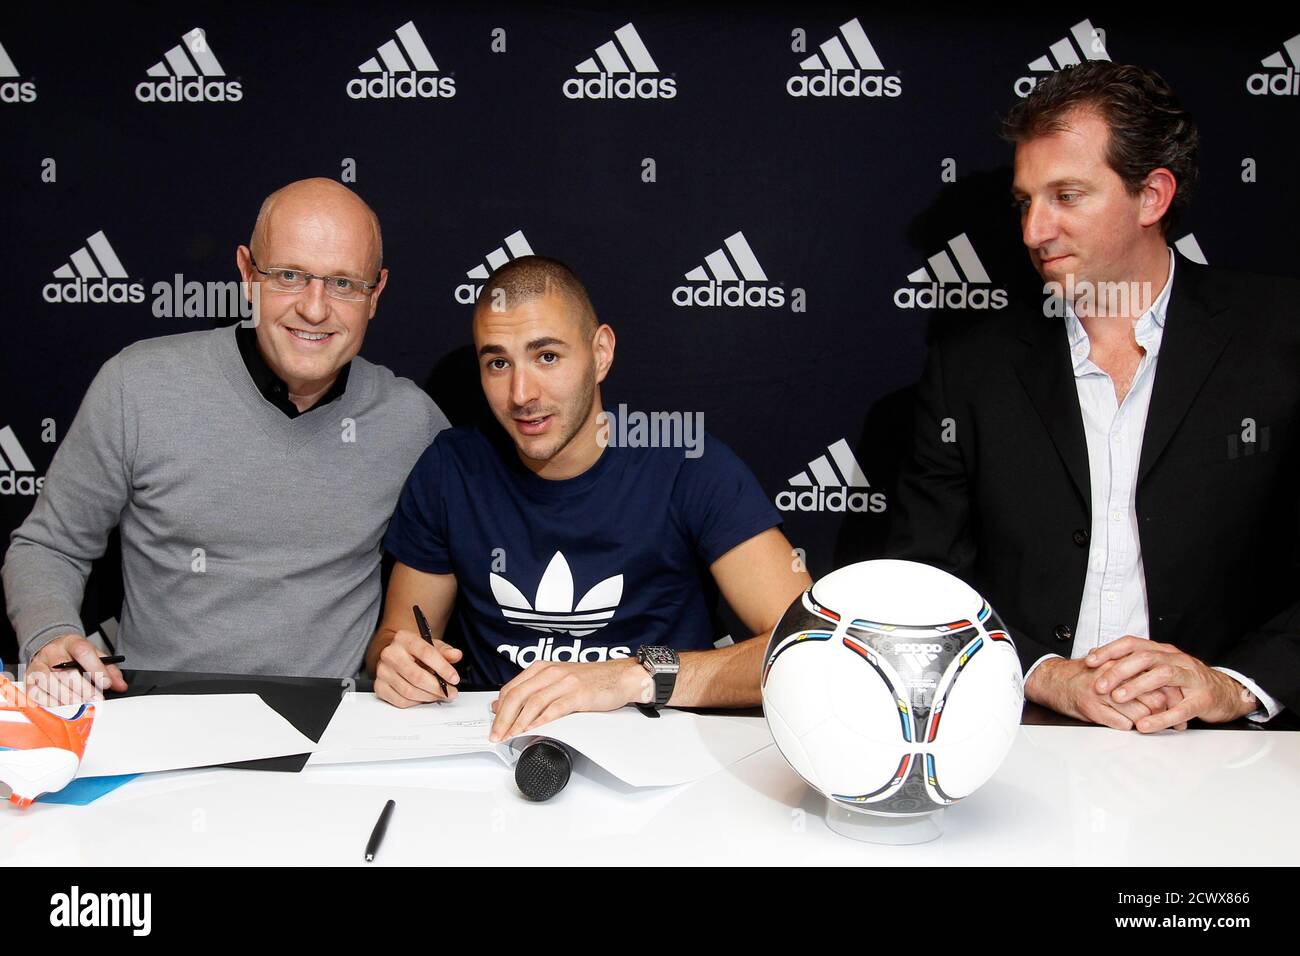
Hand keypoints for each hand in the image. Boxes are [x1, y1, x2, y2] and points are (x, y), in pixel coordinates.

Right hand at [25, 635, 126, 706]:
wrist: (50, 647)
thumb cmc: (73, 654)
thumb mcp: (94, 655)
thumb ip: (109, 669)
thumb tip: (120, 685)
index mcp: (71, 643)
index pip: (83, 652)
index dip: (96, 669)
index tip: (106, 683)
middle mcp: (52, 653)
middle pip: (66, 672)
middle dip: (83, 689)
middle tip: (96, 699)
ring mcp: (38, 666)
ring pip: (49, 683)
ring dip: (67, 696)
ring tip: (80, 703)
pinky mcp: (29, 679)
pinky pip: (36, 693)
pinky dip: (51, 701)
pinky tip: (63, 704)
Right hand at [374, 628, 461, 707]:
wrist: (394, 654)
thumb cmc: (415, 651)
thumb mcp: (432, 645)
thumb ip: (445, 651)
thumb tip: (456, 655)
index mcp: (404, 639)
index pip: (426, 653)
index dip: (443, 668)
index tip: (454, 678)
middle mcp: (390, 654)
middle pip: (417, 676)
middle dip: (437, 688)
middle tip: (450, 693)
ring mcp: (382, 671)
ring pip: (409, 691)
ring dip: (429, 697)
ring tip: (440, 695)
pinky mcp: (379, 686)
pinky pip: (400, 701)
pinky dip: (416, 702)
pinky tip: (424, 697)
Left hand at [488, 659, 651, 741]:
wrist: (621, 676)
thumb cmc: (590, 681)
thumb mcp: (557, 680)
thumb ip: (532, 690)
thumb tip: (502, 706)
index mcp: (543, 668)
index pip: (512, 688)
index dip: (499, 708)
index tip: (493, 724)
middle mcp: (552, 672)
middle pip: (518, 696)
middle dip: (503, 718)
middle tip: (496, 735)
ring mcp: (565, 682)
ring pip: (533, 702)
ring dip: (518, 722)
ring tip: (510, 736)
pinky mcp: (579, 694)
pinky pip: (555, 708)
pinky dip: (541, 720)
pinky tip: (533, 730)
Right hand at [1024, 655, 1183, 730]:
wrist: (1053, 681)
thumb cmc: (1084, 675)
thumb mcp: (1111, 667)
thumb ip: (1134, 672)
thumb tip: (1164, 683)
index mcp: (1121, 665)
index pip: (1156, 681)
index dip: (1172, 695)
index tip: (1181, 706)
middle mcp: (1114, 677)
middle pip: (1153, 699)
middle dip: (1168, 714)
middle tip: (1178, 724)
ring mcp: (1102, 694)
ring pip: (1139, 714)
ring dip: (1151, 725)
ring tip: (1158, 730)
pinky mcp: (1092, 708)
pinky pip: (1120, 723)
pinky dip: (1129, 727)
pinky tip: (1132, 727)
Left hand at [1085, 637, 1257, 730]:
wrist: (1225, 692)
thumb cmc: (1186, 681)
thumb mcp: (1159, 667)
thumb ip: (1133, 663)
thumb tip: (1096, 656)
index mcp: (1163, 651)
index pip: (1132, 643)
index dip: (1110, 650)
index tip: (1090, 661)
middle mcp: (1176, 660)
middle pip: (1145, 658)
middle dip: (1119, 670)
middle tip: (1099, 685)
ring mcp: (1192, 677)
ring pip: (1163, 676)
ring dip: (1137, 686)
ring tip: (1118, 698)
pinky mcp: (1203, 699)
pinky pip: (1182, 708)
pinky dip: (1162, 717)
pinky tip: (1145, 725)